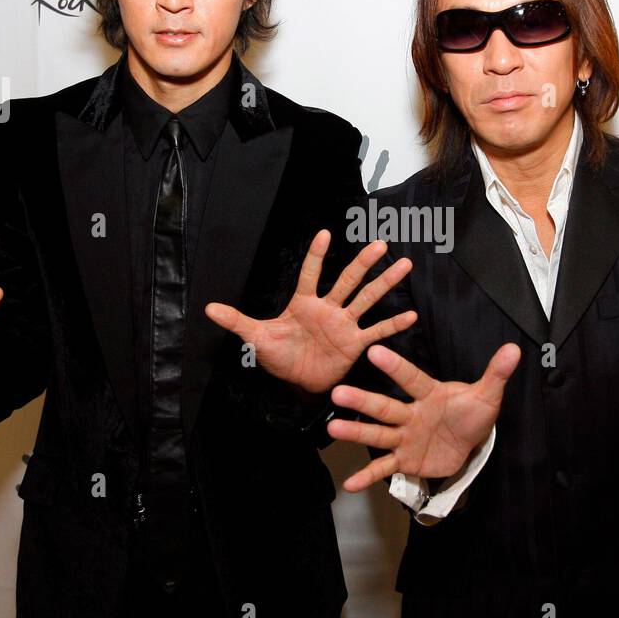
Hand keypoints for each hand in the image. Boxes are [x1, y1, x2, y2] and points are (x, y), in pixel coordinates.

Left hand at [204, 230, 417, 394]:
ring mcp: (344, 325)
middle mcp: (327, 309)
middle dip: (363, 263)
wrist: (296, 383)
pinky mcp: (354, 344)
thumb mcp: (256, 338)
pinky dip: (393, 325)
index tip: (325, 234)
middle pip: (348, 281)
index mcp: (303, 303)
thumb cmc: (278, 356)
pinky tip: (411, 315)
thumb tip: (207, 309)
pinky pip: (376, 332)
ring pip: (367, 299)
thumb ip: (237, 321)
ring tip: (404, 265)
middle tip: (380, 243)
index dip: (316, 256)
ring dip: (385, 283)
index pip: (310, 275)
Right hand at [326, 342, 521, 491]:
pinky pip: (384, 467)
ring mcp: (405, 437)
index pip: (411, 378)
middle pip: (385, 407)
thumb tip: (515, 349)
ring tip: (333, 429)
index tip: (375, 352)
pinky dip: (367, 476)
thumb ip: (496, 373)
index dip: (395, 367)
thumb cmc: (472, 413)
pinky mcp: (405, 459)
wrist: (469, 442)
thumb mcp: (487, 395)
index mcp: (429, 394)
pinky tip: (350, 484)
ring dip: (356, 432)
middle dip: (363, 401)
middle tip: (338, 393)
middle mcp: (411, 414)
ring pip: (378, 434)